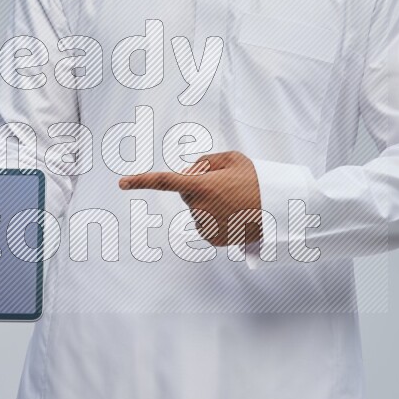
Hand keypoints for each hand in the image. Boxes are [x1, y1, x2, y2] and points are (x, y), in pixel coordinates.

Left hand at [118, 150, 261, 246]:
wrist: (277, 211)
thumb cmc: (255, 181)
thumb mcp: (232, 159)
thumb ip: (204, 161)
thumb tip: (186, 173)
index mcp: (201, 185)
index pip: (164, 181)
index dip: (141, 181)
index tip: (122, 183)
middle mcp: (198, 207)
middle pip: (187, 192)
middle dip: (200, 186)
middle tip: (227, 187)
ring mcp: (204, 225)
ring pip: (196, 209)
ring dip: (209, 203)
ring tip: (234, 202)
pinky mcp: (211, 238)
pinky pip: (204, 223)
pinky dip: (214, 218)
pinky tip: (232, 216)